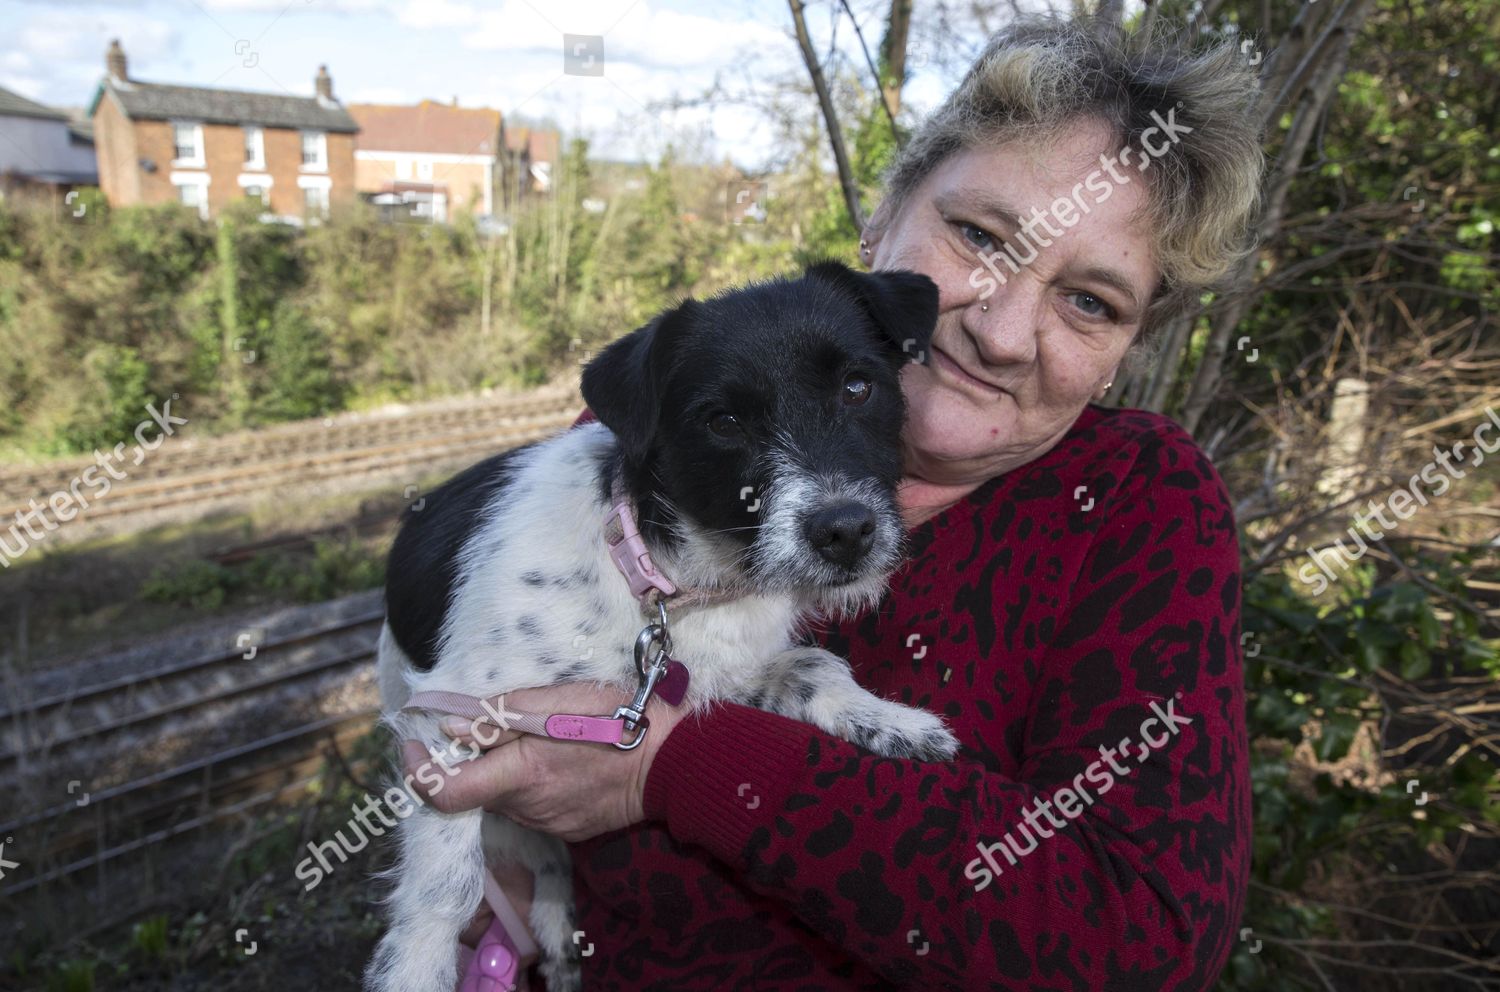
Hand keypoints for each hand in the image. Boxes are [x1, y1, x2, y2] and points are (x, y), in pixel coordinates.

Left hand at [400, 681, 687, 842]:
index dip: (416, 769)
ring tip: (538, 733)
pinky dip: (533, 781)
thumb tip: (452, 724)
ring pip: (506, 795)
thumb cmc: (619, 721)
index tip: (412, 743)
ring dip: (507, 767)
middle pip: (476, 788)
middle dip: (472, 756)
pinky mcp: (567, 827)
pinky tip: (562, 757)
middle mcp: (526, 807)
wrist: (673, 766)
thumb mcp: (560, 702)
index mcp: (519, 775)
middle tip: (487, 721)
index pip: (443, 791)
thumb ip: (502, 715)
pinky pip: (534, 804)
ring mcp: (547, 822)